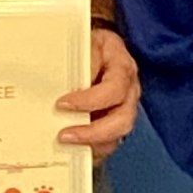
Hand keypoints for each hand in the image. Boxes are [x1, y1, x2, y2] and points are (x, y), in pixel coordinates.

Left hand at [58, 28, 140, 160]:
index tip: (62, 104)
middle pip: (124, 118)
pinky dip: (92, 149)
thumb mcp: (84, 44)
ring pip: (118, 134)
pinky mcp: (116, 124)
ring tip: (66, 143)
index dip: (90, 100)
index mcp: (123, 67)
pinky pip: (109, 144)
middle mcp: (130, 90)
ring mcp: (125, 109)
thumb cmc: (87, 47)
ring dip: (92, 142)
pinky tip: (73, 149)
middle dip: (94, 131)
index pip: (114, 88)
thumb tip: (72, 85)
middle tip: (64, 135)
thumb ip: (81, 62)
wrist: (94, 51)